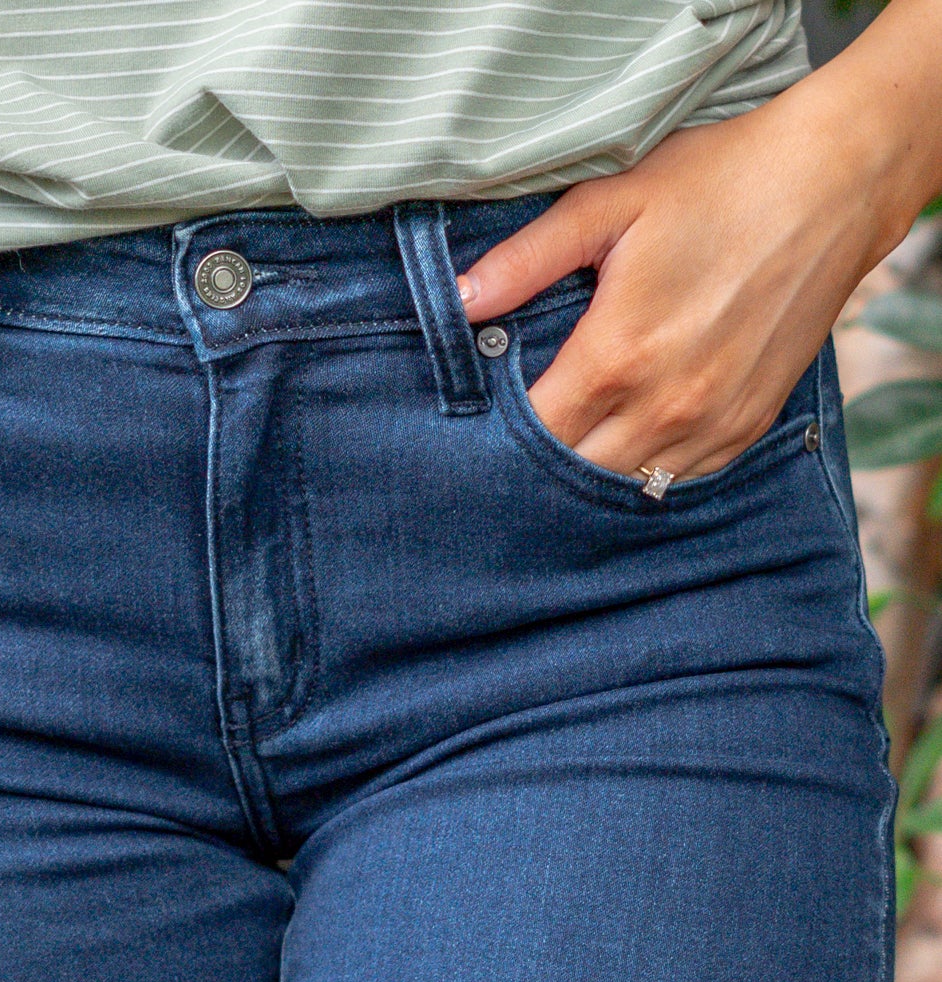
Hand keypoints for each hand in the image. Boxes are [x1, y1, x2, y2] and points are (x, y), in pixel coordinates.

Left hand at [454, 28, 937, 481]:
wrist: (831, 186)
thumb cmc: (717, 183)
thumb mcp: (610, 202)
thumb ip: (527, 259)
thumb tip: (460, 301)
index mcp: (617, 356)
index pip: (532, 434)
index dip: (498, 435)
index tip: (483, 421)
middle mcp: (665, 407)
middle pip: (574, 475)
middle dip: (540, 464)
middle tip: (520, 437)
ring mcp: (711, 424)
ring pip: (628, 488)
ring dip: (594, 474)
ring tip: (572, 444)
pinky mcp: (746, 427)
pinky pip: (680, 480)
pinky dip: (649, 469)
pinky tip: (630, 441)